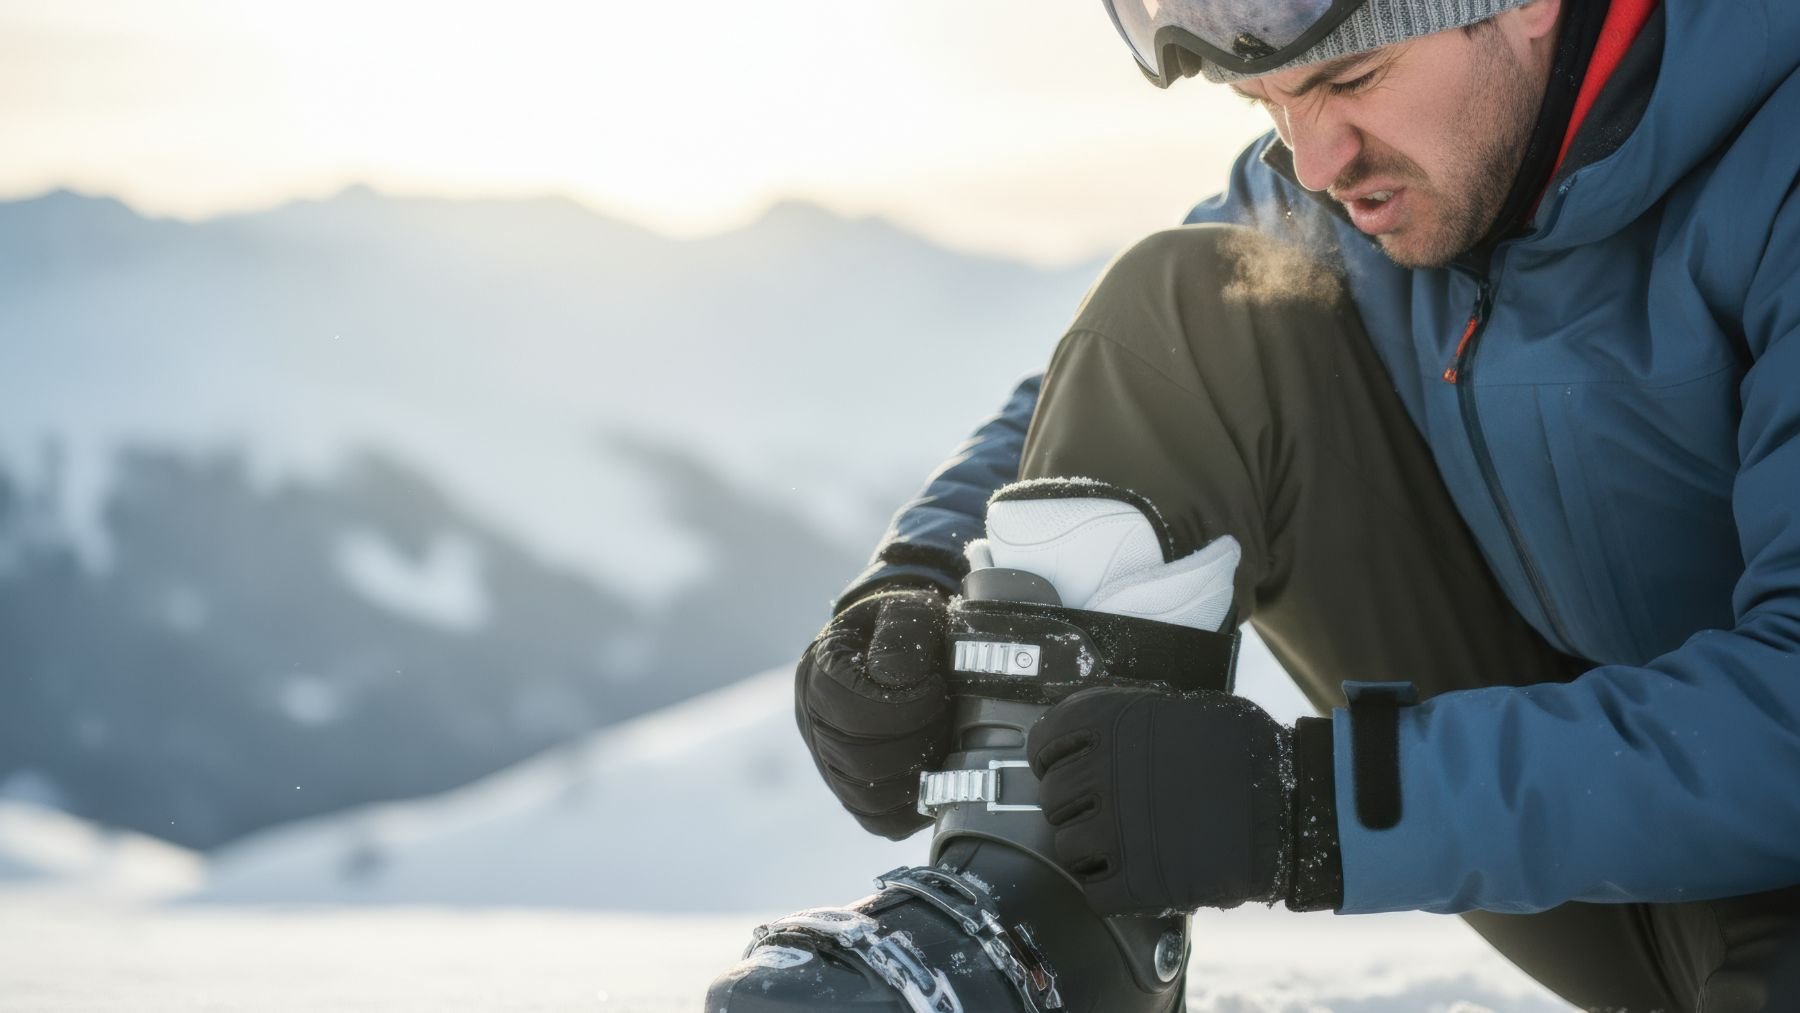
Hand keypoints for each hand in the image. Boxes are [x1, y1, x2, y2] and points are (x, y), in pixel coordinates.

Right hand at [794, 587, 952, 839]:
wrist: (899, 643)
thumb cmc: (905, 626)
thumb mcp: (908, 608)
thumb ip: (903, 628)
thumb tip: (892, 676)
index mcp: (820, 674)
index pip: (852, 709)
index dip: (906, 703)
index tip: (935, 683)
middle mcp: (814, 724)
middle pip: (857, 762)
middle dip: (914, 741)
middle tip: (943, 714)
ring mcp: (831, 762)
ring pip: (866, 798)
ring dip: (915, 775)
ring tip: (941, 740)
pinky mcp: (855, 791)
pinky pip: (879, 818)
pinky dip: (912, 805)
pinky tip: (937, 773)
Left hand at [1027, 686, 1341, 913]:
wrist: (1291, 803)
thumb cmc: (1242, 751)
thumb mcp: (1178, 712)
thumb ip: (1128, 724)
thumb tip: (1090, 740)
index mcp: (1109, 722)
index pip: (1044, 743)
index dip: (1051, 759)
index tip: (1061, 768)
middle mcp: (1103, 772)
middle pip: (1053, 799)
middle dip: (1073, 806)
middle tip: (1100, 811)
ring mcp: (1117, 828)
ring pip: (1067, 847)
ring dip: (1086, 850)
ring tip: (1116, 848)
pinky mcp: (1139, 880)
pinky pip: (1094, 893)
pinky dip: (1106, 890)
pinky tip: (1127, 879)